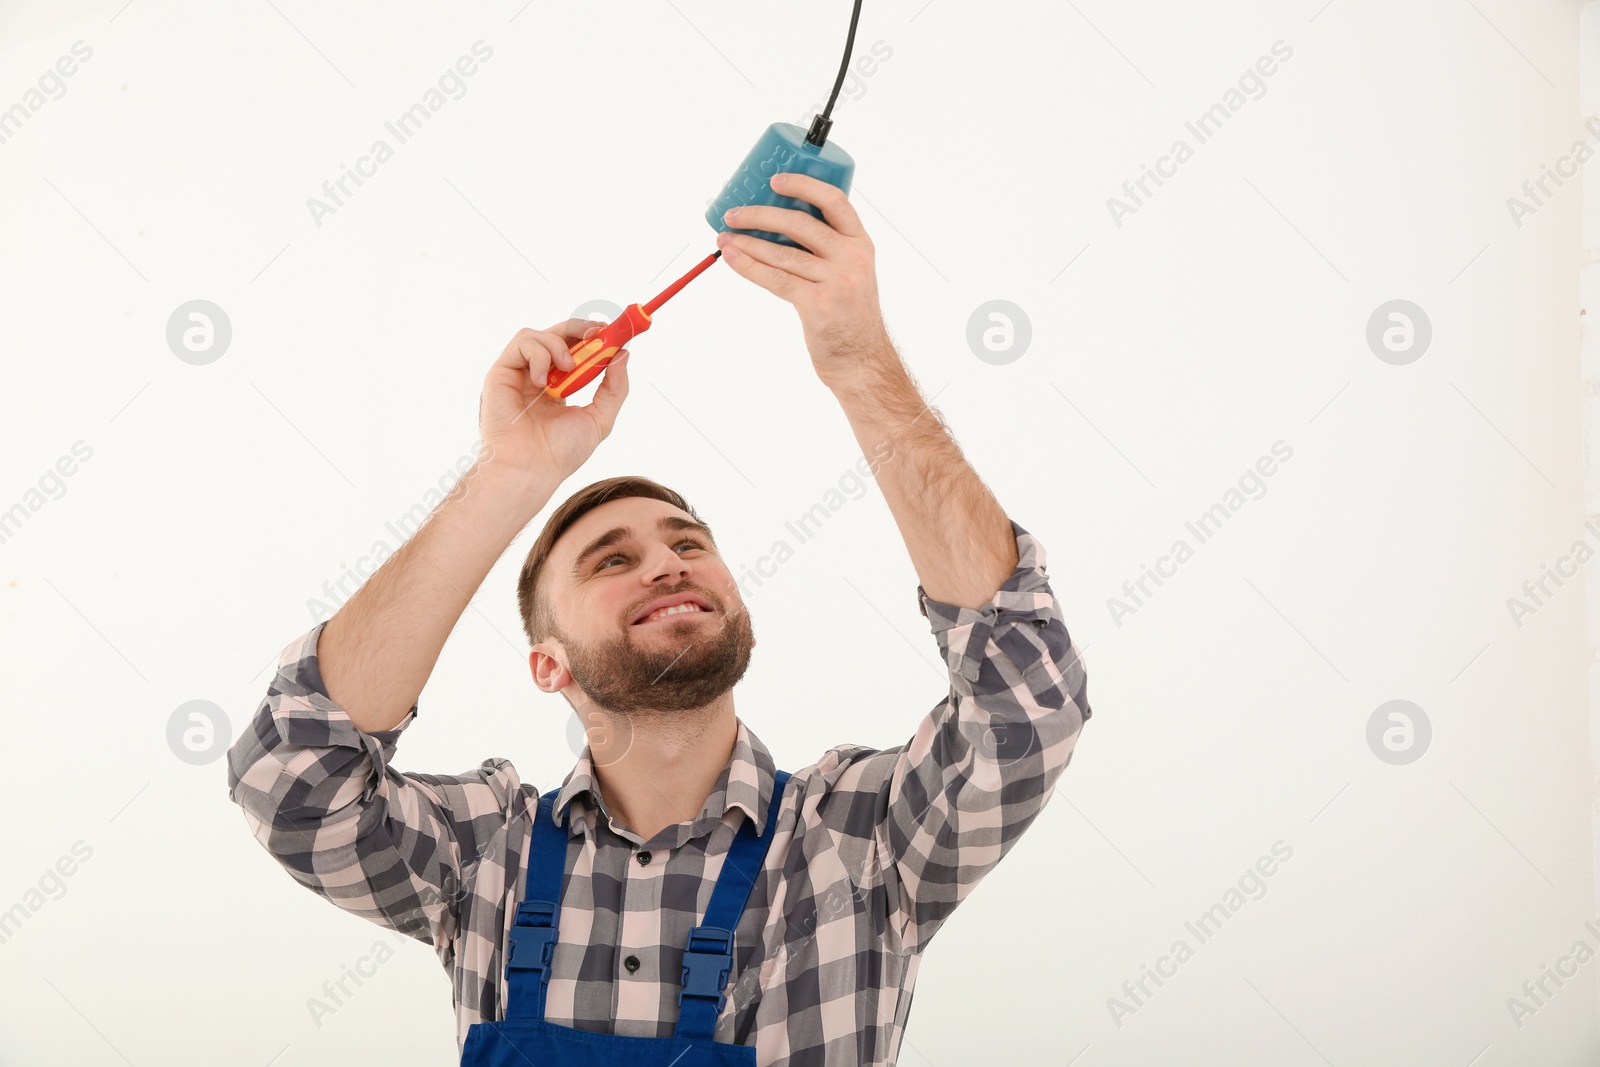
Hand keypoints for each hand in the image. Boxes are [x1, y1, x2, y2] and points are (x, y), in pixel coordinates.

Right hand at [478, 320, 629, 481]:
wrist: (532, 468)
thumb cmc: (561, 452)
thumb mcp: (600, 418)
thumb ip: (614, 388)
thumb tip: (623, 354)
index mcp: (559, 386)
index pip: (575, 349)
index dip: (592, 336)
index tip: (611, 331)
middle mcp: (538, 376)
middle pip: (557, 334)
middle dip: (580, 327)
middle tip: (598, 331)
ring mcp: (519, 373)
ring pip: (538, 334)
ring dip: (559, 344)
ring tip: (569, 368)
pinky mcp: (501, 372)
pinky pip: (521, 344)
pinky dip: (538, 355)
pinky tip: (543, 382)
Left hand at [715, 172, 889, 387]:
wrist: (861, 360)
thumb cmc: (849, 316)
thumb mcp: (851, 273)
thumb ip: (826, 248)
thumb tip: (778, 223)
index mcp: (860, 243)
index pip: (834, 201)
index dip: (803, 185)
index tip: (776, 181)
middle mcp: (851, 258)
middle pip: (799, 223)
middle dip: (760, 215)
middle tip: (734, 214)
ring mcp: (836, 281)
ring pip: (782, 252)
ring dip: (747, 242)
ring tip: (724, 237)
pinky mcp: (817, 304)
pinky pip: (775, 279)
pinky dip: (749, 266)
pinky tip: (733, 258)